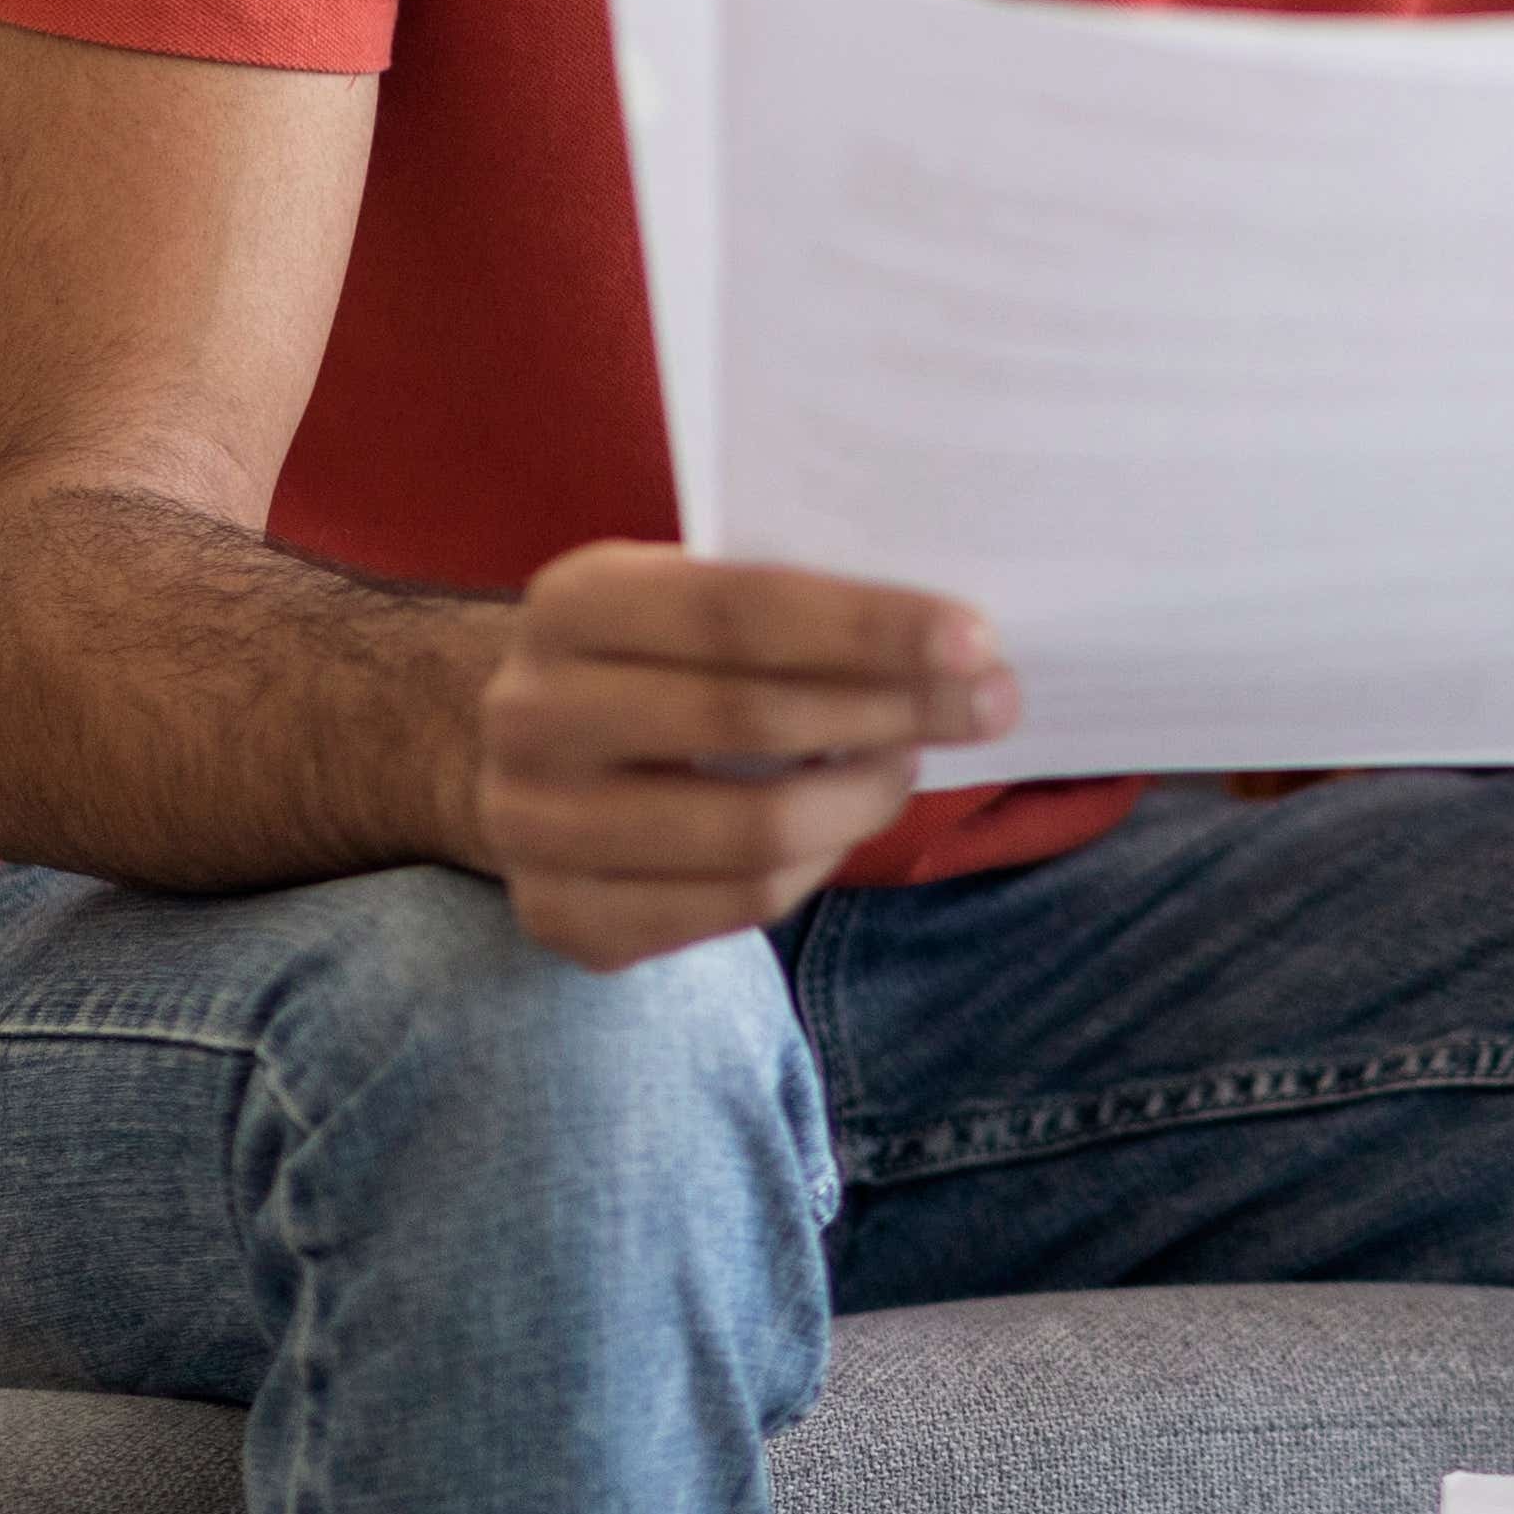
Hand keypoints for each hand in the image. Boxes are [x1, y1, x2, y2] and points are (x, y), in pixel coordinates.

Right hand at [468, 543, 1012, 970]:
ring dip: (863, 800)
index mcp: (571, 603)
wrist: (522, 756)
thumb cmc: (651, 659)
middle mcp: (532, 713)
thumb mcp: (685, 596)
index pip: (738, 609)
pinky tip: (838, 827)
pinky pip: (731, 907)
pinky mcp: (561, 917)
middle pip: (750, 720)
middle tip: (991, 705)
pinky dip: (812, 867)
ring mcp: (533, 827)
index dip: (866, 628)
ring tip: (906, 765)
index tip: (976, 639)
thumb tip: (952, 642)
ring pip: (751, 833)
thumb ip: (785, 607)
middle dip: (895, 711)